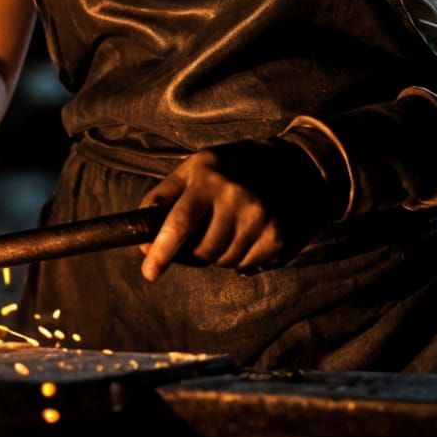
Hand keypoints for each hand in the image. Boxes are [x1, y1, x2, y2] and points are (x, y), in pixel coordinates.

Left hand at [137, 137, 337, 281]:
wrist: (292, 164)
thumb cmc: (232, 167)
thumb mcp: (195, 168)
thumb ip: (164, 198)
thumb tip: (144, 242)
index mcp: (207, 176)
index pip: (179, 222)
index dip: (162, 251)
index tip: (149, 272)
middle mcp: (234, 196)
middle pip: (201, 251)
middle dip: (194, 253)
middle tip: (201, 237)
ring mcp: (258, 217)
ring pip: (223, 261)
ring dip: (219, 254)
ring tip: (228, 227)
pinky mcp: (276, 235)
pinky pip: (245, 264)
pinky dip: (241, 256)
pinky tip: (248, 233)